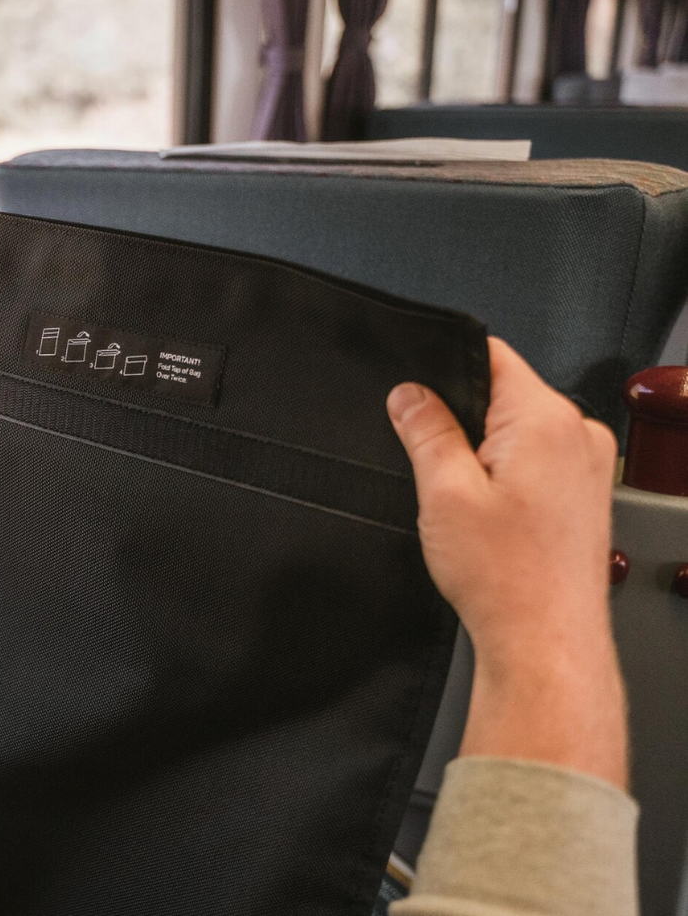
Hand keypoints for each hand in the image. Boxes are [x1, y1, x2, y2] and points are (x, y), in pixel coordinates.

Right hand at [387, 337, 626, 786]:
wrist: (545, 641)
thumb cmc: (507, 579)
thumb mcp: (443, 492)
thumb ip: (426, 430)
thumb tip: (410, 393)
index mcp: (546, 419)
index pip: (491, 356)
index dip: (443, 370)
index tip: (416, 399)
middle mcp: (578, 434)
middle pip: (503, 394)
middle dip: (461, 422)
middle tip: (438, 473)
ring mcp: (588, 465)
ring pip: (517, 431)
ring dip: (483, 456)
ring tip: (468, 506)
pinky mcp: (585, 494)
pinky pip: (535, 462)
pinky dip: (505, 479)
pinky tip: (490, 521)